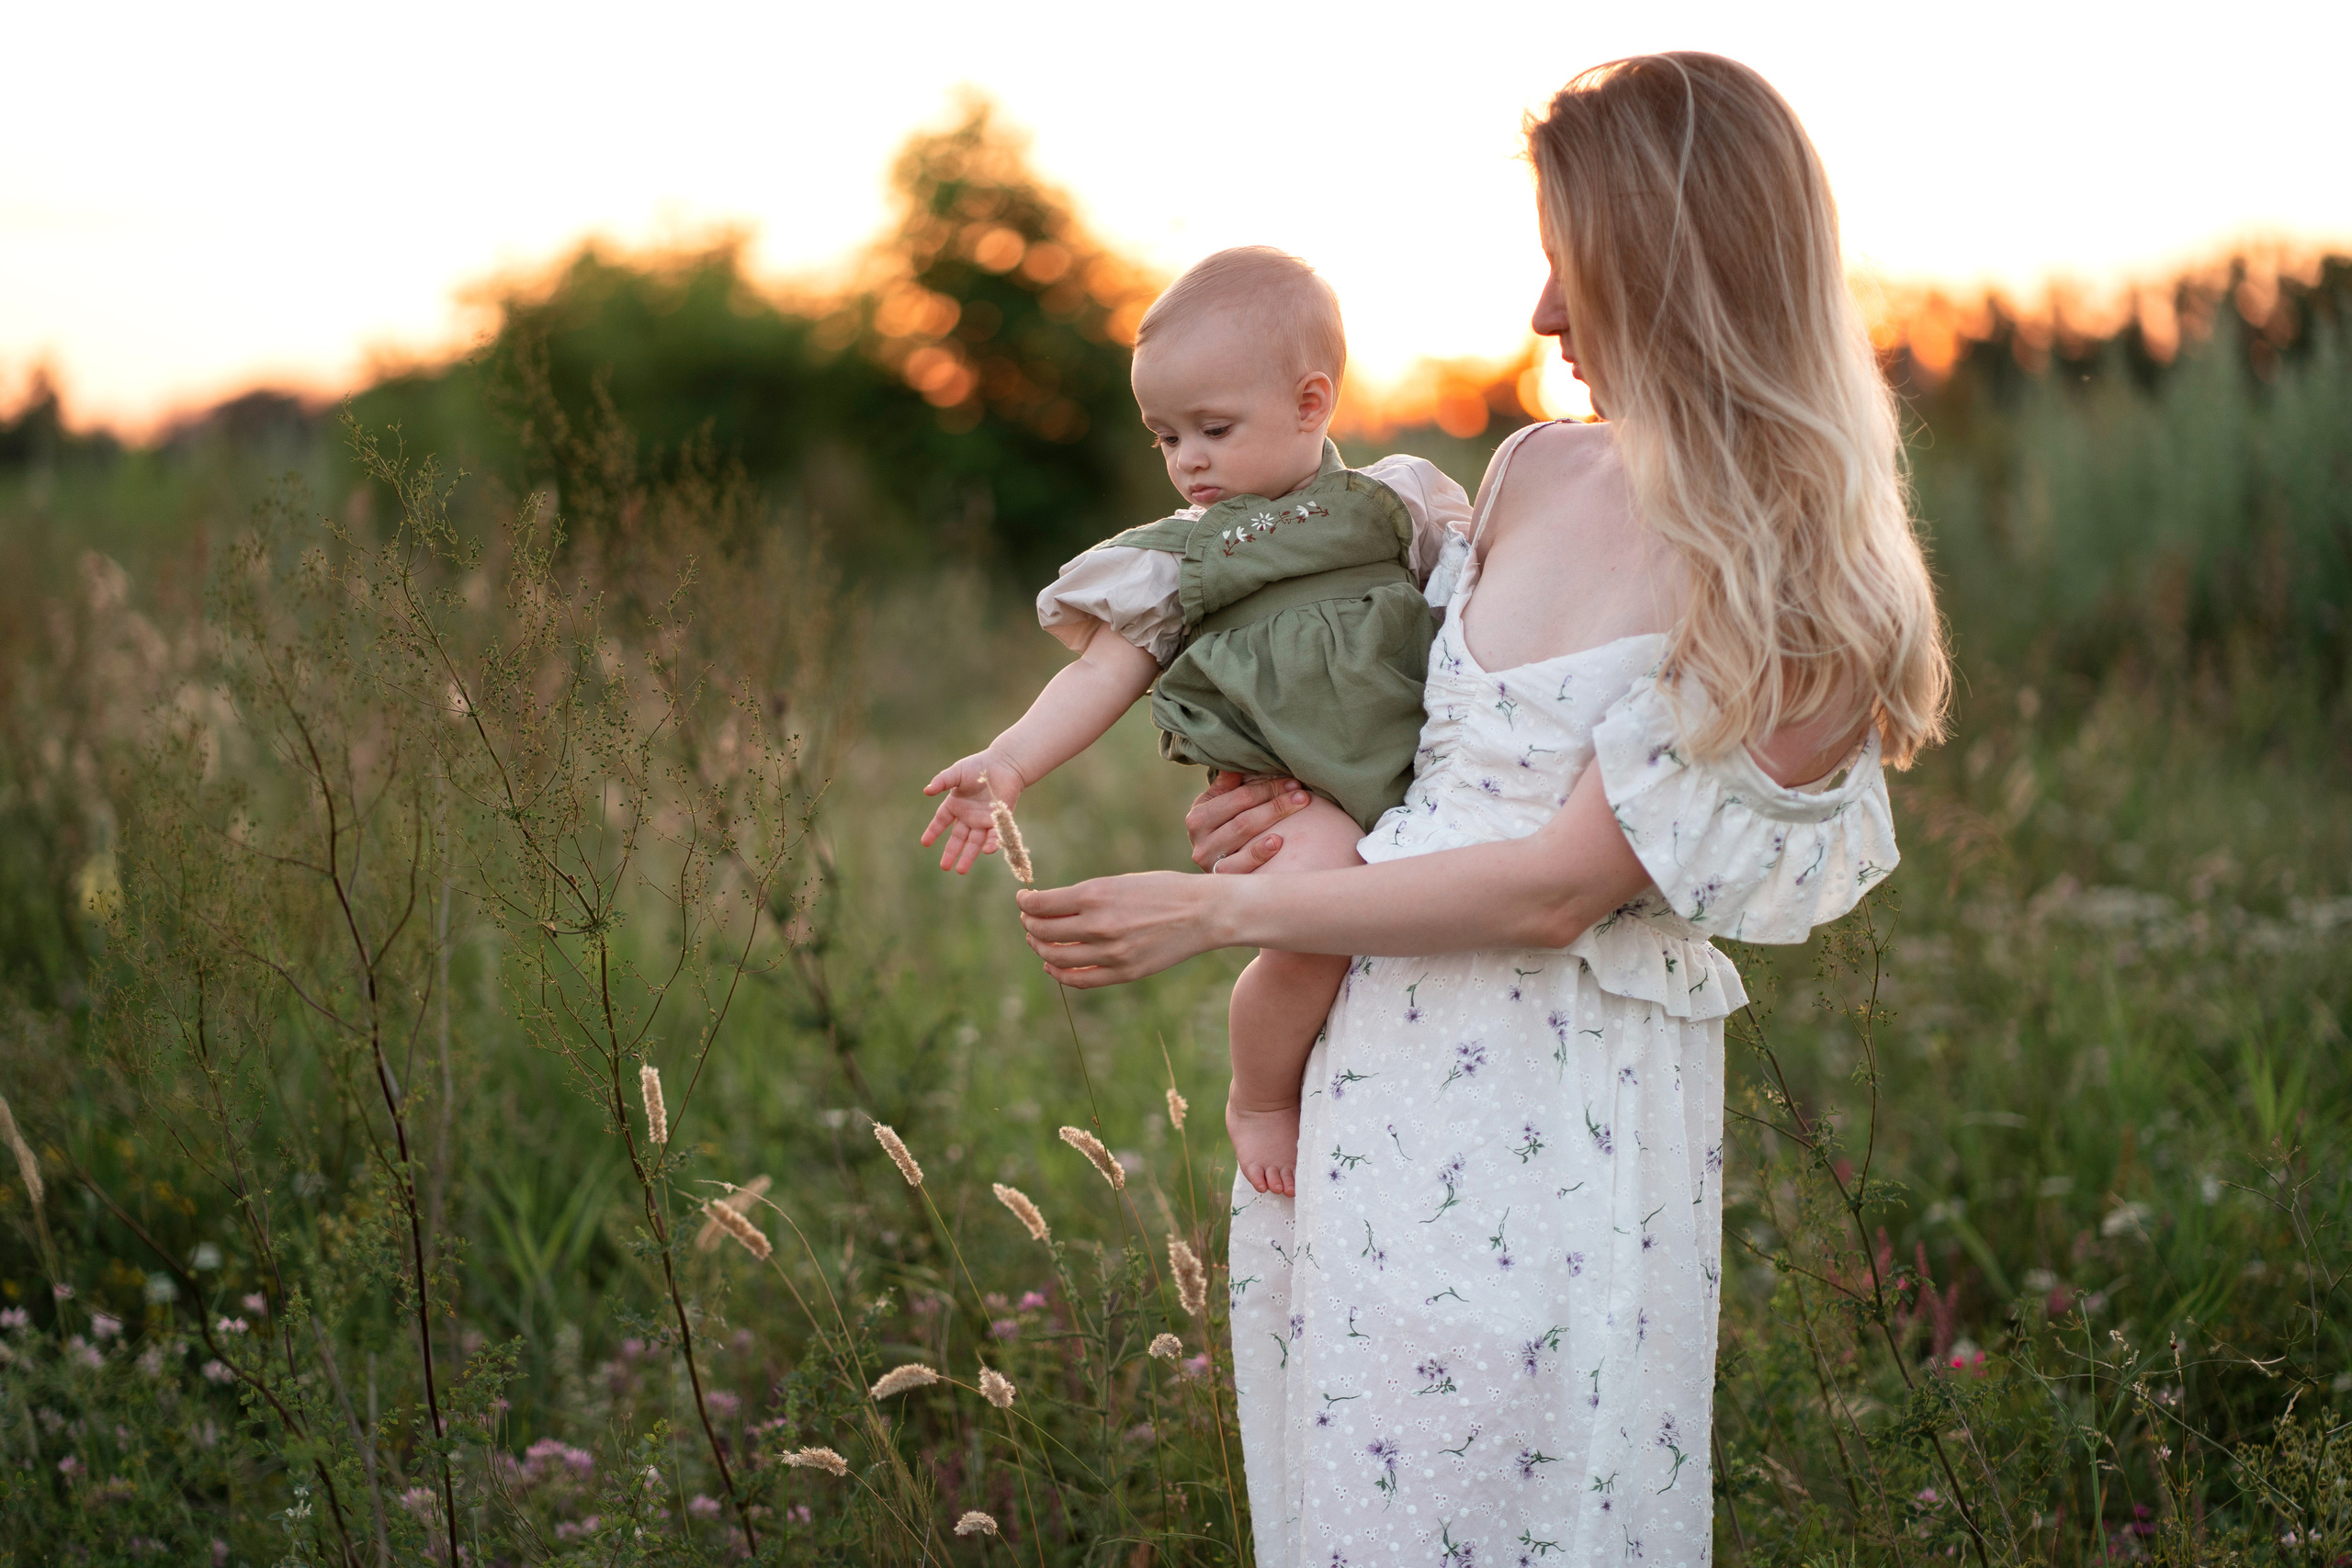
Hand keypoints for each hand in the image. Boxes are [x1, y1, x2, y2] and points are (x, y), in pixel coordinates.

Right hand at [921, 751, 1023, 874]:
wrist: (1004, 763)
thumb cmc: (978, 766)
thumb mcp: (957, 773)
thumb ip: (942, 781)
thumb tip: (926, 791)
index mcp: (956, 805)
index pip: (941, 821)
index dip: (933, 831)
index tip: (925, 843)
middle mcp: (968, 816)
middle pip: (958, 838)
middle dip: (951, 852)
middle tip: (945, 867)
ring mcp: (984, 820)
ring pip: (975, 842)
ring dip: (969, 856)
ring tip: (961, 870)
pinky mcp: (1000, 820)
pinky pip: (995, 835)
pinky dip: (992, 843)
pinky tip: (987, 851)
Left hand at [1016, 871, 1220, 987]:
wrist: (1204, 913)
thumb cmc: (1163, 890)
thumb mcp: (1120, 882)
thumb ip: (1085, 896)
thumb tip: (1049, 907)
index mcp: (1096, 894)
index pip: (1041, 904)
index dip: (1026, 903)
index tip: (1023, 900)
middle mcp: (1099, 924)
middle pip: (1044, 931)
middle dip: (1029, 924)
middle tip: (1028, 919)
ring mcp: (1111, 952)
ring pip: (1056, 957)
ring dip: (1040, 948)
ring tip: (1038, 940)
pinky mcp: (1123, 972)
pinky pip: (1079, 980)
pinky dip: (1059, 973)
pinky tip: (1053, 964)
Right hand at [1185, 772, 1312, 873]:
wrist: (1215, 866)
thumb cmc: (1225, 830)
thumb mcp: (1221, 806)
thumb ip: (1229, 784)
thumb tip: (1239, 751)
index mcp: (1199, 815)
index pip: (1238, 798)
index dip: (1267, 788)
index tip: (1293, 782)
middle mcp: (1199, 838)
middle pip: (1243, 816)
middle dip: (1276, 803)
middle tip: (1303, 794)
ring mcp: (1208, 860)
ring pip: (1243, 835)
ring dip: (1274, 819)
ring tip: (1299, 807)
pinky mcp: (1219, 878)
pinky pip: (1240, 865)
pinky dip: (1260, 853)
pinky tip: (1279, 842)